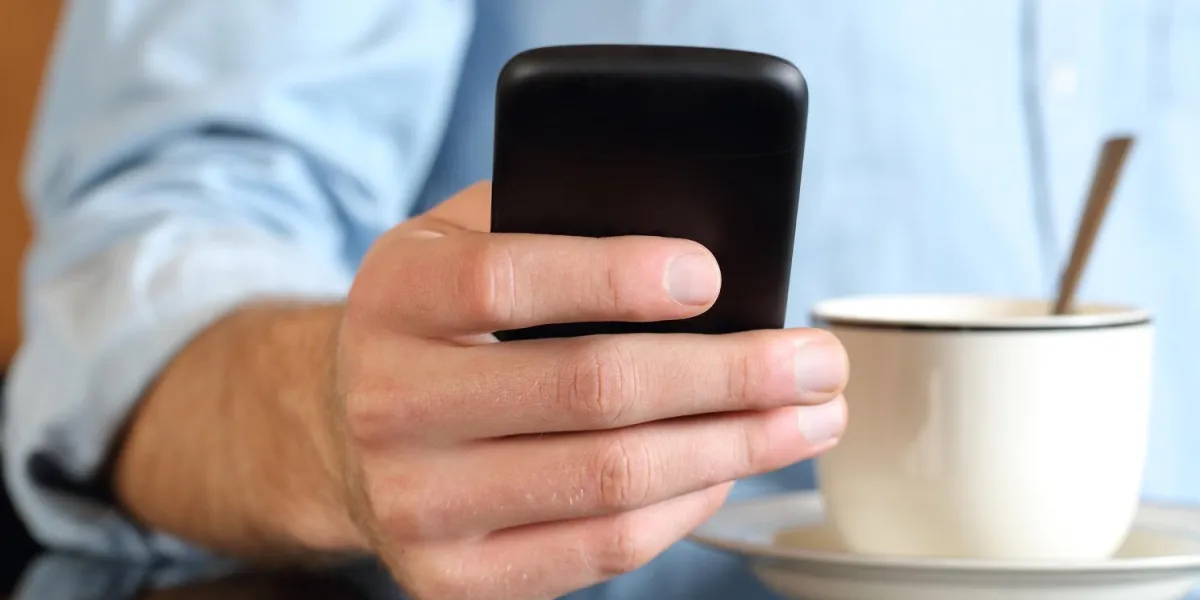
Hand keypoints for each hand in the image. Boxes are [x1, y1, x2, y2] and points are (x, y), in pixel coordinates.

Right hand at [327, 182, 848, 599]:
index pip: (504, 284)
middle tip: (817, 362)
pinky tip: (731, 468)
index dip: (614, 277)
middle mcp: (391, 408)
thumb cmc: (438, 324)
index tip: (710, 275)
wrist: (351, 435)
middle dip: (729, 376)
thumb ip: (546, 222)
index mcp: (394, 302)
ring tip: (808, 420)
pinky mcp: (458, 578)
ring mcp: (419, 506)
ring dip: (735, 448)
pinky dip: (688, 505)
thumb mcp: (459, 245)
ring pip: (613, 480)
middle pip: (588, 392)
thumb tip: (691, 238)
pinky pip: (604, 548)